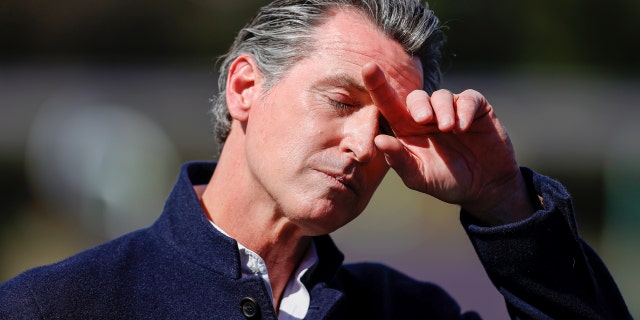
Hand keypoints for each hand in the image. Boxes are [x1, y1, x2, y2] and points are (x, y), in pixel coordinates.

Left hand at [362, 62, 534, 224]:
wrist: (485, 187)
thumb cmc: (446, 182)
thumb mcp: (420, 177)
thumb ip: (399, 160)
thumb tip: (378, 140)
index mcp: (406, 130)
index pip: (388, 104)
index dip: (378, 85)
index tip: (368, 67)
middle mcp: (426, 116)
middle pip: (415, 97)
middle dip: (418, 105)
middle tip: (423, 120)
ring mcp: (451, 110)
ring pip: (441, 95)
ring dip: (442, 110)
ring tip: (449, 129)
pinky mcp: (475, 108)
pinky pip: (467, 98)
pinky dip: (464, 110)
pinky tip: (463, 127)